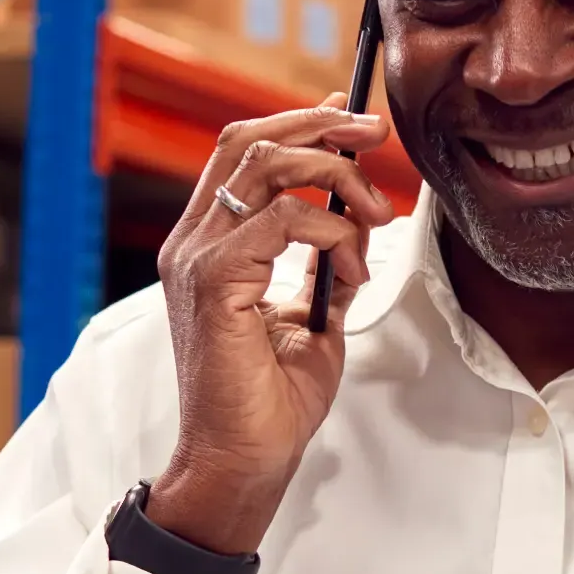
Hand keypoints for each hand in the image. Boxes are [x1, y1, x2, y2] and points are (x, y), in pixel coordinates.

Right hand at [148, 94, 393, 553]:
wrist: (244, 459)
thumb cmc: (273, 396)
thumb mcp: (315, 313)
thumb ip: (329, 260)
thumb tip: (361, 215)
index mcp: (211, 241)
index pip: (244, 151)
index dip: (299, 120)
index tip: (350, 113)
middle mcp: (195, 240)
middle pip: (251, 140)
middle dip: (322, 124)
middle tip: (376, 131)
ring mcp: (197, 257)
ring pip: (268, 166)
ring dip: (338, 176)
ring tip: (378, 213)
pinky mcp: (212, 282)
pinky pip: (283, 221)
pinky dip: (332, 233)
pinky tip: (352, 268)